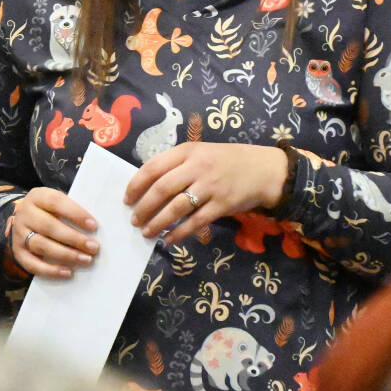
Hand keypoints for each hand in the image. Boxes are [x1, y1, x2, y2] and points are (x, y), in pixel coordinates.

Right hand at [9, 186, 97, 278]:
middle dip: (74, 238)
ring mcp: (19, 234)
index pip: (56, 202)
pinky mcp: (18, 252)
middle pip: (49, 226)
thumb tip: (93, 228)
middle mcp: (25, 214)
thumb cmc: (49, 211)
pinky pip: (33, 264)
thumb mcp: (56, 203)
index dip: (75, 213)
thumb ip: (71, 211)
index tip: (93, 225)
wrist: (24, 220)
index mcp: (37, 197)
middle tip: (93, 247)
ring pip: (42, 246)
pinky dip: (51, 270)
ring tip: (85, 259)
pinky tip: (68, 272)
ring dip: (66, 254)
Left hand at [125, 142, 287, 242]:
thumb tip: (146, 185)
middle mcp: (197, 167)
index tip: (127, 198)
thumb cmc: (225, 161)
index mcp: (187, 151)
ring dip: (157, 222)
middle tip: (134, 219)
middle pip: (161, 189)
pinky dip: (179, 232)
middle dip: (143, 207)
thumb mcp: (199, 152)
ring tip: (146, 232)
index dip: (136, 184)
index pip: (153, 167)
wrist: (263, 169)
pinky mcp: (222, 204)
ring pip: (176, 207)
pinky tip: (168, 239)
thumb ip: (176, 164)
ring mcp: (210, 186)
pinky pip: (195, 221)